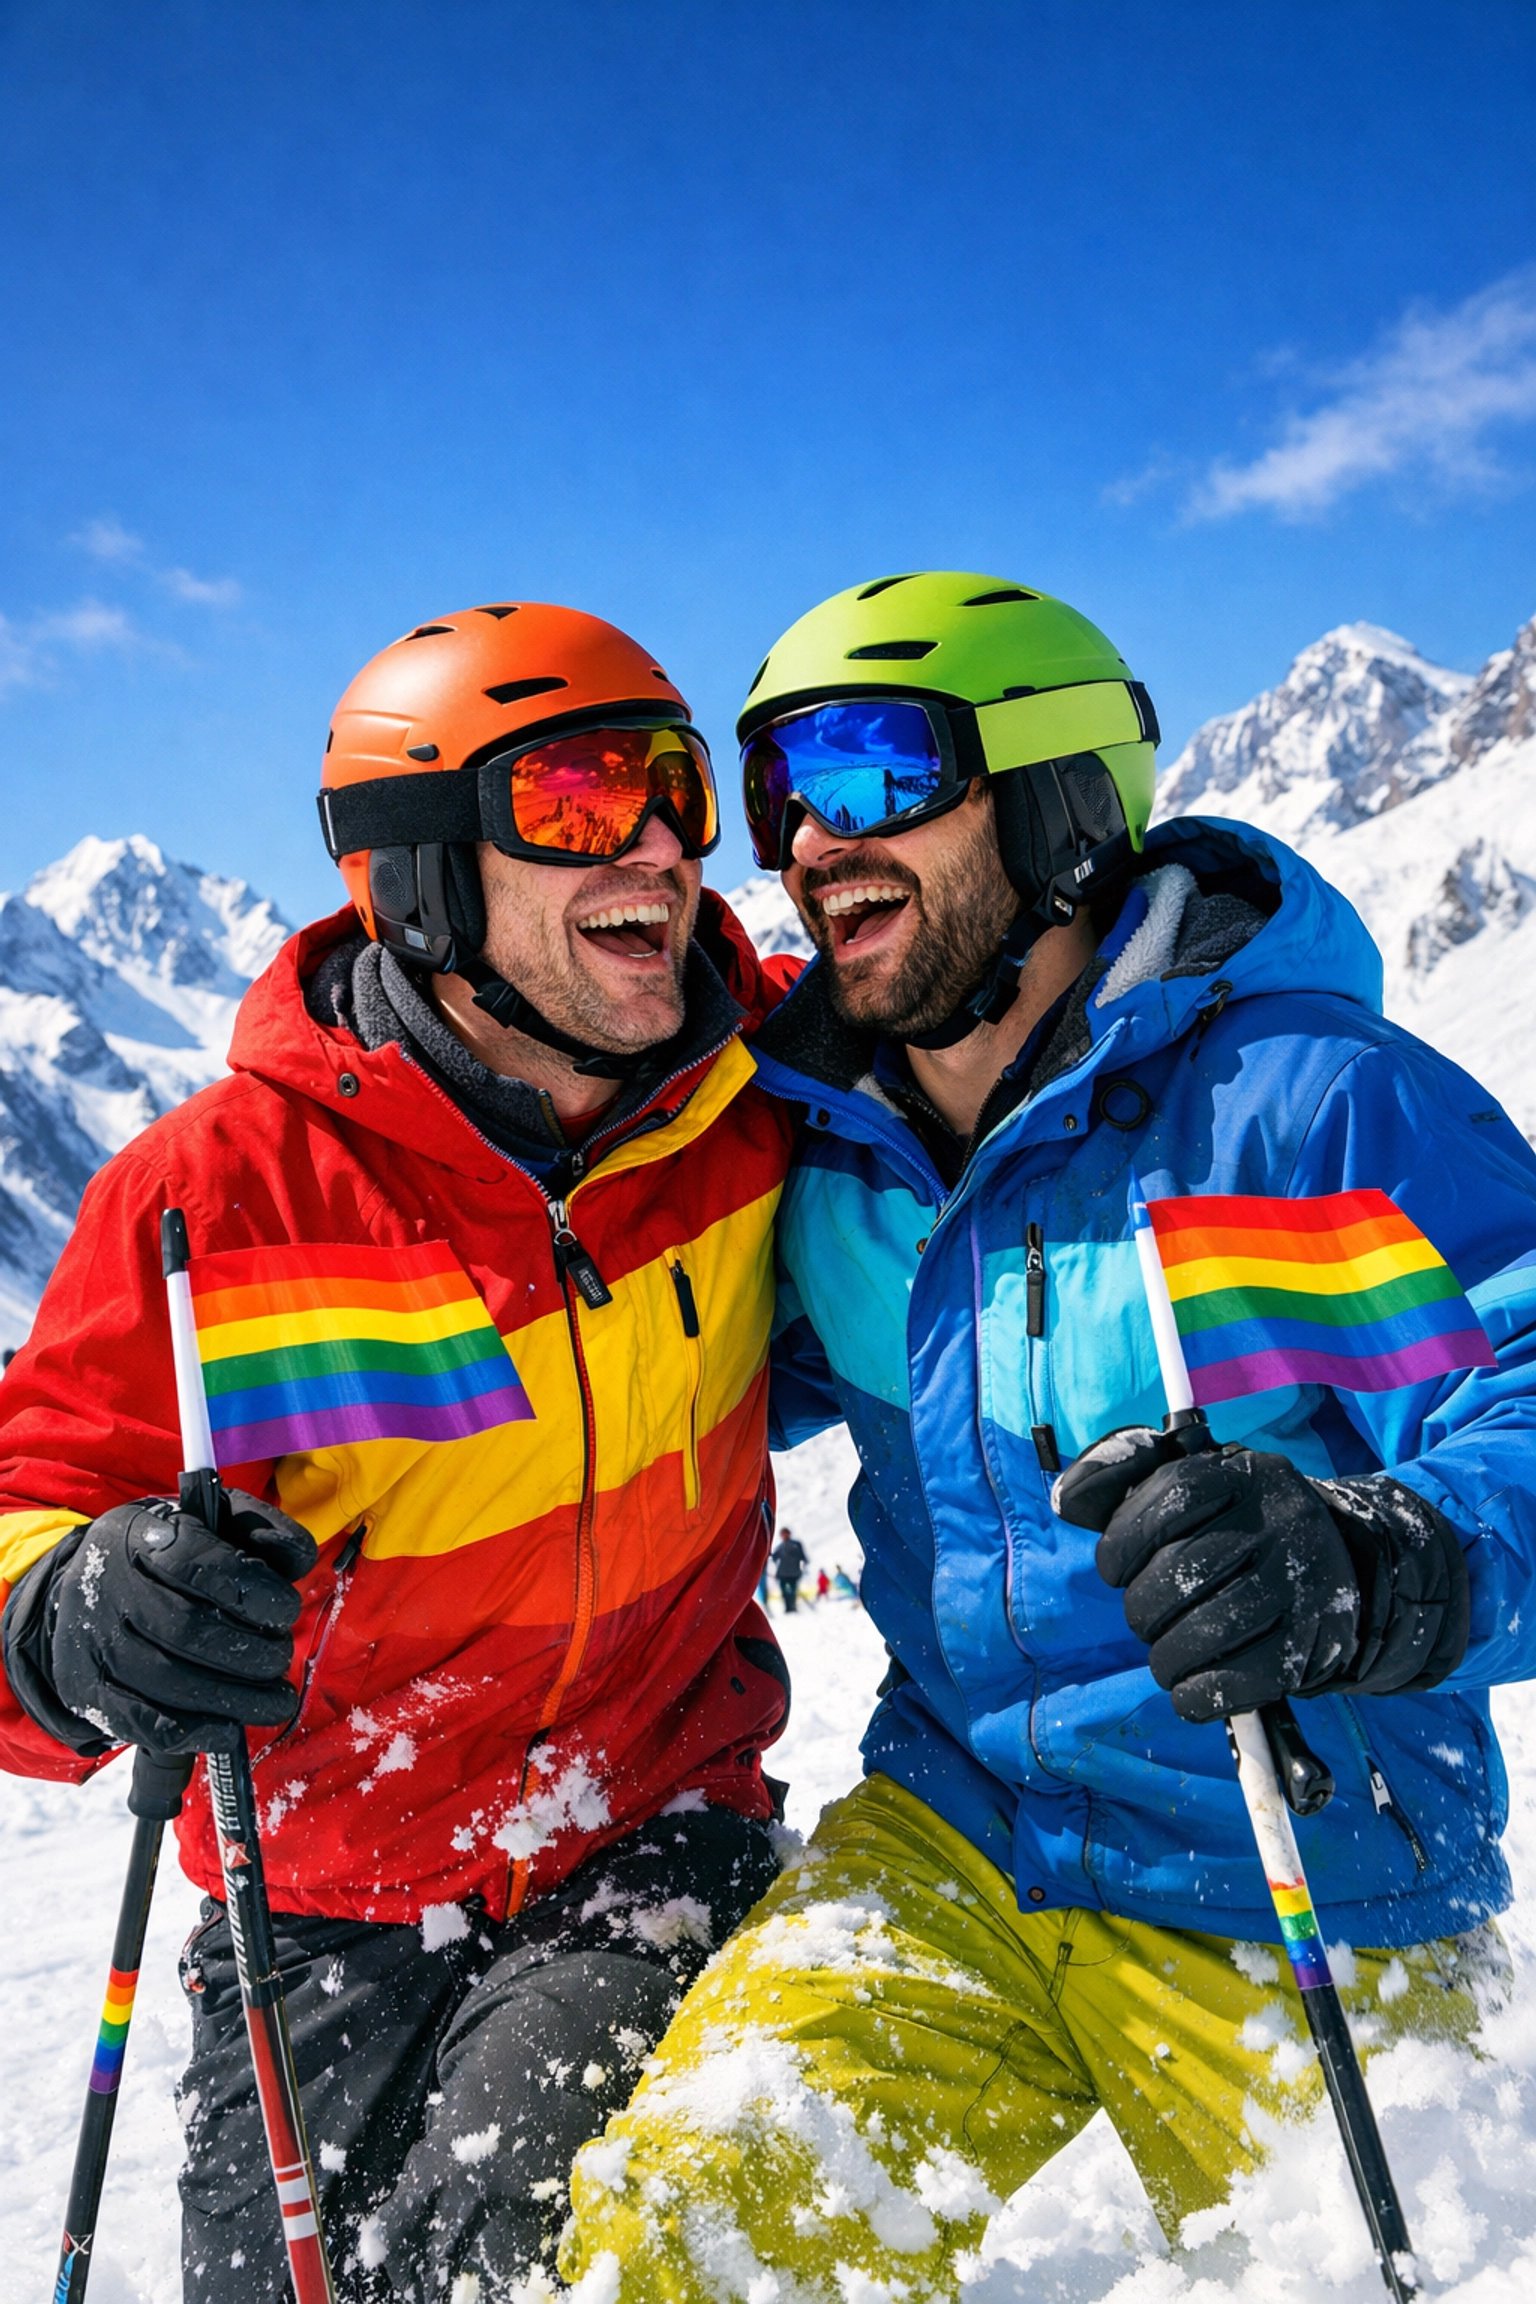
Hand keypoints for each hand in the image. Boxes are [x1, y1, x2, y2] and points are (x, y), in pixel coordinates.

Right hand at [4, 1490, 317, 1756]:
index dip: (252, 1591)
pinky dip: (194, 1731)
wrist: (89, 1586)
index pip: (198, 1562)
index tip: (286, 1608)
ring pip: (167, 1680)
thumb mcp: (211, 1522)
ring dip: (235, 1698)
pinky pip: (140, 1722)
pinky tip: (230, 1728)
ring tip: (275, 1700)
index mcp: (141, 1537)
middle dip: (250, 1651)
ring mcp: (94, 1643)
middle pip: (186, 1628)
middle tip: (280, 1658)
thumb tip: (301, 1558)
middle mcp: (107, 1588)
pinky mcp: (87, 1690)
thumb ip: (260, 1529)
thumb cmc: (169, 1553)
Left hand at [1052, 1427, 1468, 1721]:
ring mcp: (1302, 1586)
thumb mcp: (1195, 1483)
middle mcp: (1282, 1523)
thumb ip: (1123, 1478)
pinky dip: (1194, 1694)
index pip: (1171, 1497)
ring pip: (1201, 1634)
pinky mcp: (1310, 1648)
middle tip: (1147, 1615)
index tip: (1115, 1568)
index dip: (1124, 1540)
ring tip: (1167, 1651)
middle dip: (1142, 1607)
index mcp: (1247, 1475)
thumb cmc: (1240, 1524)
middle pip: (1179, 1573)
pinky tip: (1191, 1683)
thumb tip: (1065, 1499)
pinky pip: (1231, 1685)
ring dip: (1164, 1656)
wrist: (1344, 1565)